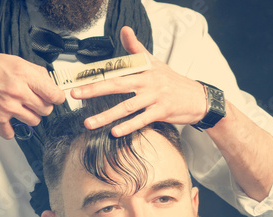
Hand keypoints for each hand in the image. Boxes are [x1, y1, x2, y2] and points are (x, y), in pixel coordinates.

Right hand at [0, 52, 64, 138]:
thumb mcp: (9, 60)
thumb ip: (31, 71)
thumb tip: (47, 80)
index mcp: (23, 74)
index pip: (54, 93)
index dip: (56, 97)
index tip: (54, 98)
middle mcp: (18, 91)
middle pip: (46, 109)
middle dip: (42, 107)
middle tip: (32, 102)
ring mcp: (8, 107)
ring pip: (33, 121)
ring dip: (28, 117)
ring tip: (18, 109)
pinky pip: (12, 133)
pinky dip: (9, 129)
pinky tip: (4, 119)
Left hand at [71, 26, 206, 136]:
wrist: (198, 98)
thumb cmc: (171, 81)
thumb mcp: (155, 62)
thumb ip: (136, 48)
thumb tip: (124, 29)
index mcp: (143, 69)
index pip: (115, 70)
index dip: (96, 74)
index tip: (77, 79)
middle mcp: (147, 81)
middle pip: (117, 85)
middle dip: (94, 90)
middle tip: (75, 95)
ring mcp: (155, 97)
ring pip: (126, 107)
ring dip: (106, 115)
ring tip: (88, 123)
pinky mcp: (162, 111)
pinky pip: (142, 119)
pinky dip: (128, 126)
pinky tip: (114, 132)